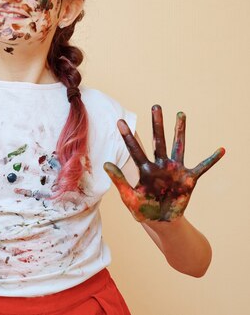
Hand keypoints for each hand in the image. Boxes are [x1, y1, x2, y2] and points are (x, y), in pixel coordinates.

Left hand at [103, 104, 224, 221]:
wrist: (161, 222)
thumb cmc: (143, 209)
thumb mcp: (128, 197)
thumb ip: (119, 180)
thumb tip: (105, 163)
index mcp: (144, 169)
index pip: (134, 149)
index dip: (128, 136)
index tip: (120, 121)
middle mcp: (160, 165)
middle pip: (158, 141)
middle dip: (157, 124)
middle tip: (155, 106)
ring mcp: (175, 170)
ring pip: (178, 146)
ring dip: (180, 131)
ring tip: (180, 114)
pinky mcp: (189, 179)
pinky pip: (202, 167)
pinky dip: (211, 160)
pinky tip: (221, 150)